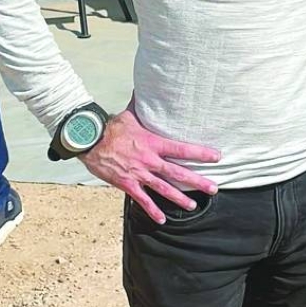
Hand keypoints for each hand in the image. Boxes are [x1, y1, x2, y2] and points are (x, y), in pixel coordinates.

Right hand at [79, 107, 219, 222]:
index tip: (216, 156)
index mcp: (153, 142)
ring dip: (179, 198)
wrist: (88, 141)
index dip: (200, 153)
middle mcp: (149, 160)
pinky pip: (142, 199)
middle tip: (213, 188)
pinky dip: (152, 210)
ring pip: (163, 188)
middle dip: (197, 181)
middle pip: (177, 172)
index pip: (182, 148)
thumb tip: (148, 86)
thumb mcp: (130, 114)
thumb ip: (143, 105)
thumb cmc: (110, 127)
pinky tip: (161, 219)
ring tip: (193, 206)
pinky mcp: (126, 183)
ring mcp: (138, 173)